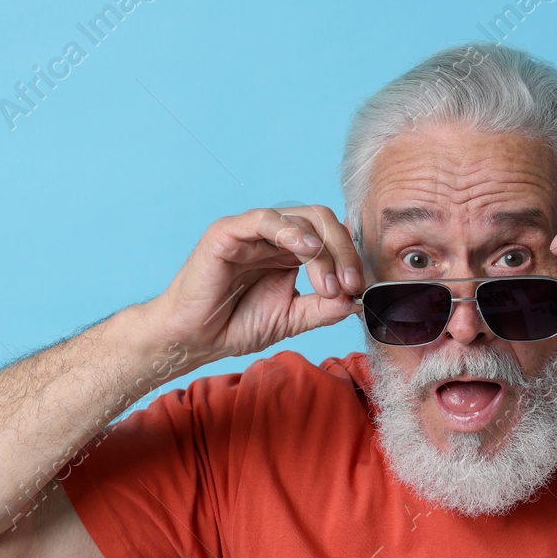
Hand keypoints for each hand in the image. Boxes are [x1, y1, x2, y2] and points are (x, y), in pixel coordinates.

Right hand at [145, 206, 363, 361]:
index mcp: (290, 252)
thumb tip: (358, 300)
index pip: (332, 238)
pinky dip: (290, 230)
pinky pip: (264, 218)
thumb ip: (324, 308)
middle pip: (323, 222)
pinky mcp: (228, 232)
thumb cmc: (236, 325)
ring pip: (302, 220)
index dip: (351, 258)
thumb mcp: (293, 318)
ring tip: (328, 285)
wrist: (196, 339)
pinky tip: (306, 249)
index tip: (360, 290)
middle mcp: (274, 236)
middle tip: (351, 285)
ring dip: (324, 251)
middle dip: (345, 252)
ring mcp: (251, 231)